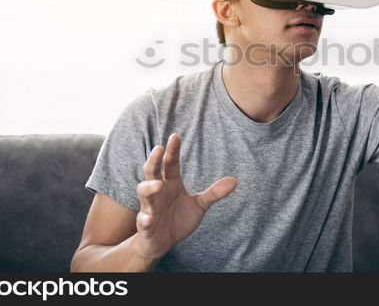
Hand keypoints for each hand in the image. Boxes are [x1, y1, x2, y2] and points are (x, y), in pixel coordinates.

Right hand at [133, 133, 236, 259]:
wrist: (162, 243)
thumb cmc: (178, 219)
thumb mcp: (199, 205)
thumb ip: (214, 193)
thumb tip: (235, 180)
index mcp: (170, 183)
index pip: (170, 163)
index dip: (172, 150)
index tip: (175, 136)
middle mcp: (158, 192)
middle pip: (152, 172)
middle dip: (154, 161)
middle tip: (159, 149)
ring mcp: (150, 208)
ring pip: (144, 193)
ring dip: (149, 188)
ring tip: (158, 184)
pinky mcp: (146, 225)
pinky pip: (143, 221)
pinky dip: (145, 219)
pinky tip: (148, 218)